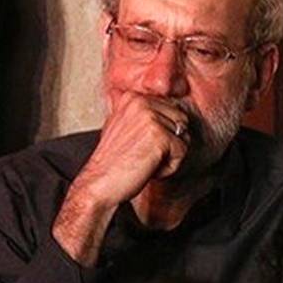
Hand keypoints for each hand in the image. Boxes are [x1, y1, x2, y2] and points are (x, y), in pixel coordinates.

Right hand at [52, 94, 188, 263]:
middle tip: (143, 155)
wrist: (99, 184)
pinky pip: (181, 152)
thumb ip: (137, 114)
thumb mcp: (119, 127)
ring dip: (169, 156)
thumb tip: (154, 104)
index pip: (170, 109)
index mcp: (132, 98)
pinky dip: (169, 167)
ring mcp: (150, 117)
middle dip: (169, 143)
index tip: (139, 146)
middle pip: (180, 121)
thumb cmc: (111, 163)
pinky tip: (148, 168)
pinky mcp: (159, 135)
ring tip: (144, 161)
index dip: (162, 133)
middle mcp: (141, 102)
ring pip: (183, 137)